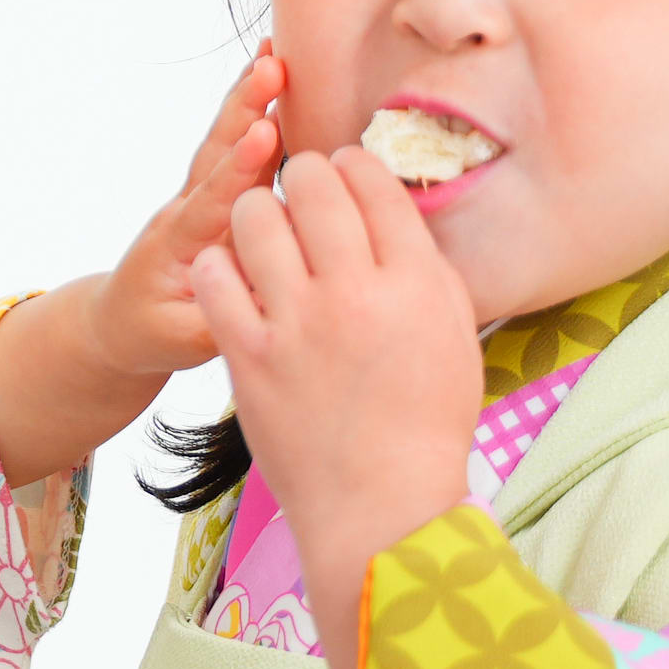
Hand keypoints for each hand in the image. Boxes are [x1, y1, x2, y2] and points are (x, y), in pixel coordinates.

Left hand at [82, 54, 290, 382]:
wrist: (119, 322)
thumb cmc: (151, 332)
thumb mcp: (184, 340)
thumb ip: (226, 318)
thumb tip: (274, 293)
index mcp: (180, 244)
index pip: (213, 200)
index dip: (240, 167)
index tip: (264, 132)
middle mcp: (188, 210)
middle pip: (217, 153)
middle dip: (244, 108)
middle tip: (271, 66)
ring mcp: (200, 199)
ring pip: (225, 142)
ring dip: (249, 98)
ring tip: (275, 53)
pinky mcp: (217, 198)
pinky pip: (241, 152)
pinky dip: (259, 113)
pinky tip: (280, 80)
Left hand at [184, 145, 483, 668]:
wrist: (381, 503)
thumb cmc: (424, 421)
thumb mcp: (452, 335)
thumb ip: (426, 269)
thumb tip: (396, 212)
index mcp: (414, 284)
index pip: (375, 185)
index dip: (354, 164)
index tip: (344, 170)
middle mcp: (355, 293)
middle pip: (314, 187)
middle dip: (304, 174)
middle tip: (300, 187)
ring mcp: (297, 323)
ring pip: (256, 218)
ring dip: (256, 209)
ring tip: (261, 224)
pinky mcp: (249, 355)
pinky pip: (216, 278)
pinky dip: (220, 264)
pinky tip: (231, 272)